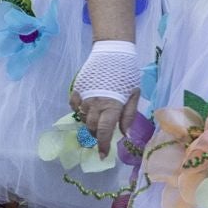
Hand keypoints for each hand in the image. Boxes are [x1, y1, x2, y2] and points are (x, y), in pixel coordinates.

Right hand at [71, 39, 142, 156]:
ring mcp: (84, 97)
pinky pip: (73, 106)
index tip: (103, 156)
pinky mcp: (77, 89)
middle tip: (103, 133)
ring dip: (89, 122)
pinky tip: (86, 107)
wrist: (112, 51)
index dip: (103, 146)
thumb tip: (124, 134)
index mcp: (112, 107)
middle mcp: (96, 104)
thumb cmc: (127, 74)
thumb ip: (128, 116)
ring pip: (83, 118)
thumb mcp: (134, 94)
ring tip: (97, 118)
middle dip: (97, 134)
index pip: (104, 132)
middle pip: (92, 128)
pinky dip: (78, 110)